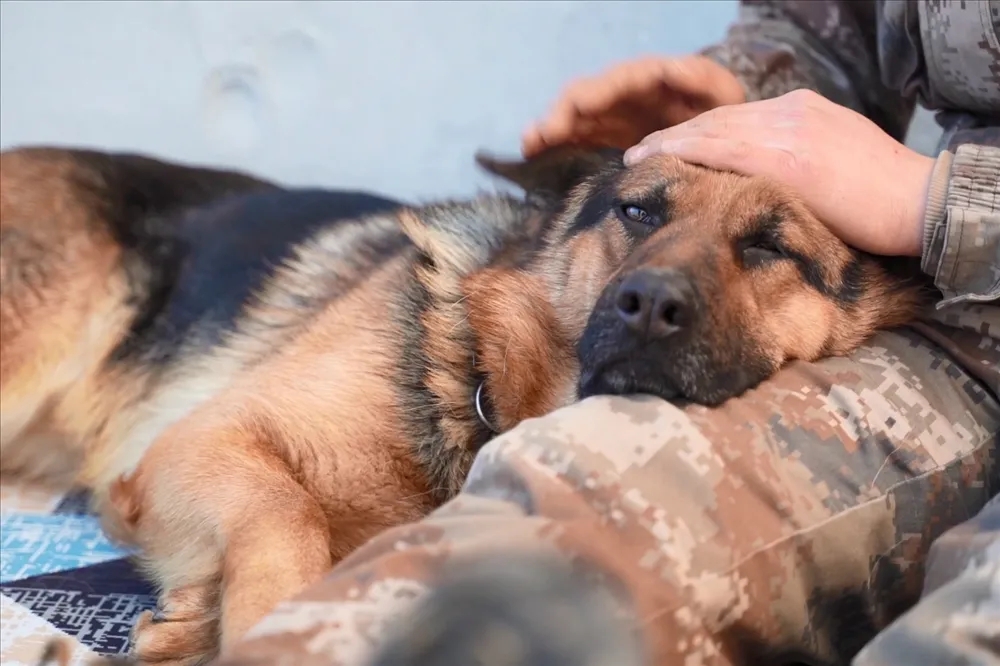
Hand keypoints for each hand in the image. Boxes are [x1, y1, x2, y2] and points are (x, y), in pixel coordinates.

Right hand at [522, 55, 745, 157]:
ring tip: (529, 144)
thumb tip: (670, 68)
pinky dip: (553, 145)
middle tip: (544, 134)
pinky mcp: (604, 138)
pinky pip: (574, 139)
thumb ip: (700, 80)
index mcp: (651, 79)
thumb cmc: (725, 115)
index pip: (617, 81)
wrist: (723, 143)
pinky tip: (531, 154)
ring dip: (550, 129)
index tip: (579, 108)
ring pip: (573, 117)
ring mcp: (611, 116)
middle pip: (586, 97)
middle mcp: (624, 94)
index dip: (596, 93)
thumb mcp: (721, 94)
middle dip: (564, 113)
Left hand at [624, 89, 934, 257]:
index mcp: (801, 112)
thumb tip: (766, 179)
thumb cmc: (882, 195)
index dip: (699, 132)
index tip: (671, 145)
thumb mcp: (835, 161)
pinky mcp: (785, 158)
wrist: (918, 201)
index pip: (736, 119)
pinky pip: (721, 148)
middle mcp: (790, 113)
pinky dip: (685, 151)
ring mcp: (786, 131)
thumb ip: (798, 160)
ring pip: (712, 130)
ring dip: (669, 143)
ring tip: (637, 157)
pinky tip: (658, 159)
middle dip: (675, 135)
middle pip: (717, 120)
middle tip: (641, 150)